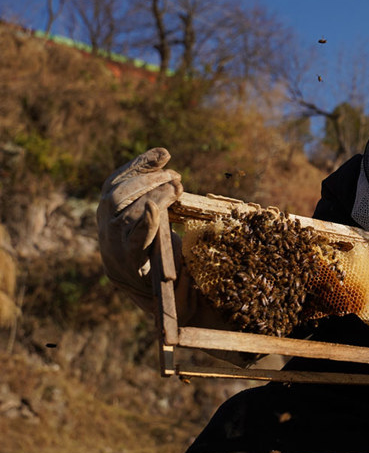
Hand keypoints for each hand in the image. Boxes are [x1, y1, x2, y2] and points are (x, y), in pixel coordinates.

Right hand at [96, 148, 182, 311]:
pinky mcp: (130, 265)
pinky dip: (144, 222)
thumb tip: (170, 174)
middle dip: (147, 179)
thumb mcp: (155, 224)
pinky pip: (134, 240)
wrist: (162, 298)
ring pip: (125, 214)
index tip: (163, 154)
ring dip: (154, 195)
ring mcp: (115, 248)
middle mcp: (106, 230)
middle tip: (175, 175)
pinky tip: (155, 208)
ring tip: (177, 187)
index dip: (137, 165)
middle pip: (117, 195)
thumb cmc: (160, 256)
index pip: (115, 183)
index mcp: (109, 217)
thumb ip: (155, 202)